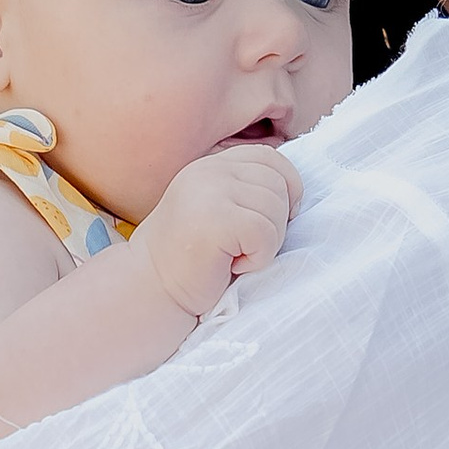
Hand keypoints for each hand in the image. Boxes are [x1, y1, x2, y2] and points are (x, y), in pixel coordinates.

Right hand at [131, 143, 301, 321]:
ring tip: (233, 256)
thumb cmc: (194, 260)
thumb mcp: (221, 211)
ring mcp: (209, 190)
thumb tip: (297, 193)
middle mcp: (209, 170)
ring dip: (266, 244)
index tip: (273, 221)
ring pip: (276, 209)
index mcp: (212, 165)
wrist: (151, 290)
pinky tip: (230, 265)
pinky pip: (265, 233)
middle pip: (279, 183)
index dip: (286, 188)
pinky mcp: (214, 218)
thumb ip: (248, 192)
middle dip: (276, 223)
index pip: (271, 158)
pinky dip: (258, 258)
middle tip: (244, 247)